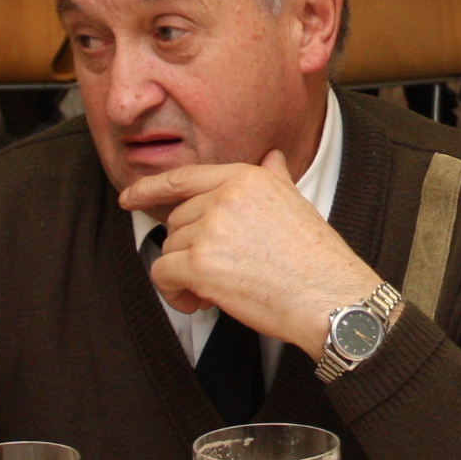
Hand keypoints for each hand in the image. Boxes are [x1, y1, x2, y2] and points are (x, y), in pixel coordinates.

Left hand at [123, 150, 376, 353]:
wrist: (330, 298)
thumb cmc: (317, 259)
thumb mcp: (297, 203)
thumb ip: (274, 178)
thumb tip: (272, 157)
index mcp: (247, 178)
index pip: (185, 177)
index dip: (150, 187)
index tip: (130, 197)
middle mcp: (225, 196)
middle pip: (176, 221)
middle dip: (188, 249)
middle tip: (217, 272)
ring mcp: (211, 229)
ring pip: (169, 249)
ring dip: (183, 275)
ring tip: (215, 290)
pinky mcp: (200, 264)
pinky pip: (163, 274)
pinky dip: (174, 293)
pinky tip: (199, 302)